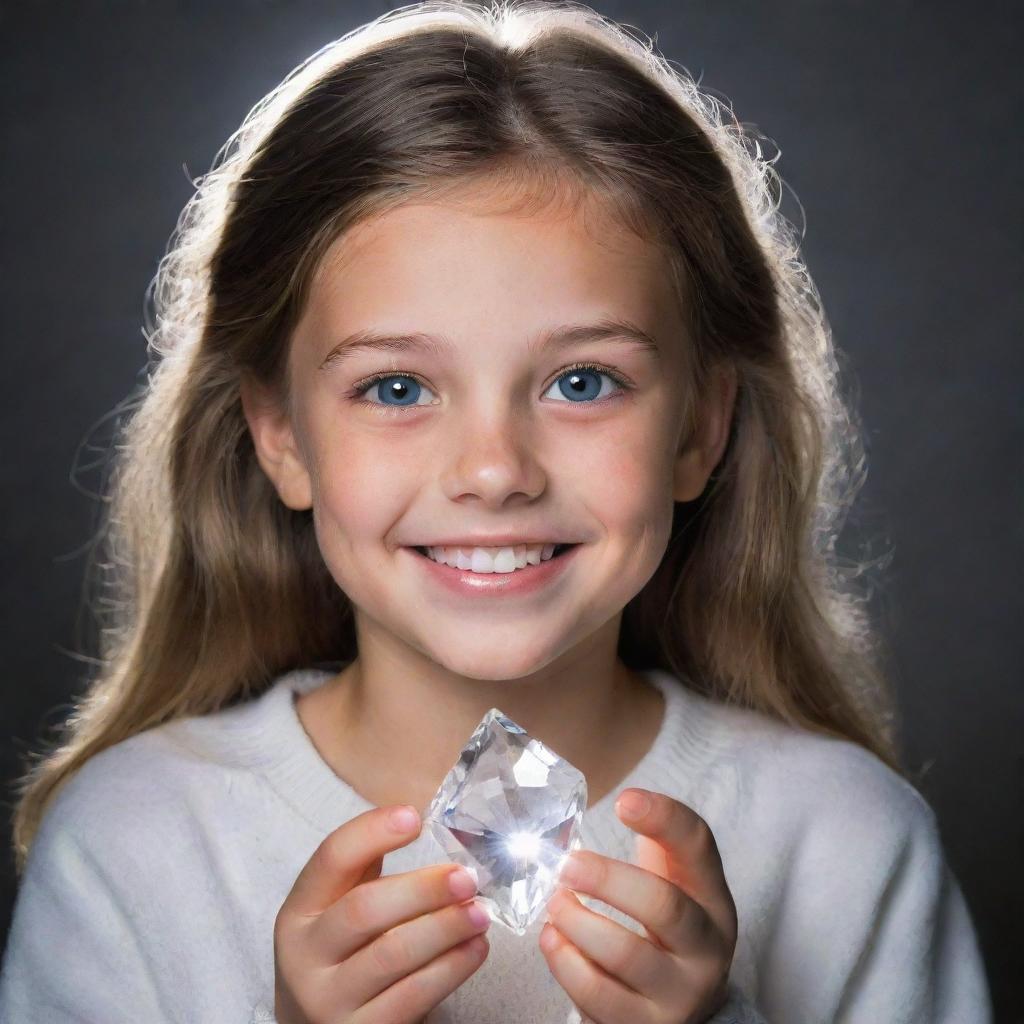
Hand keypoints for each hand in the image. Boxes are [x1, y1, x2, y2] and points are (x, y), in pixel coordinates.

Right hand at [273, 804, 490, 1023]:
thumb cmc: (341, 953)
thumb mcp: (335, 910)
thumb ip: (366, 869)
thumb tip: (419, 820)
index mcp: (300, 910)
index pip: (332, 858)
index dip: (372, 832)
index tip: (414, 817)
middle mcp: (305, 955)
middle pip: (364, 909)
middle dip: (422, 889)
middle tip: (466, 877)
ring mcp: (330, 1000)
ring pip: (392, 956)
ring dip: (445, 928)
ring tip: (480, 912)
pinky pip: (412, 997)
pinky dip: (450, 969)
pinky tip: (475, 949)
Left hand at [539, 788, 736, 1023]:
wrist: (684, 1007)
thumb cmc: (668, 927)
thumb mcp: (674, 882)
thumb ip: (656, 841)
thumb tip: (624, 800)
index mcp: (713, 899)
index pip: (698, 847)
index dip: (664, 818)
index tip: (624, 801)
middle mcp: (706, 949)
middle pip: (662, 905)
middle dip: (607, 879)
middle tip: (567, 864)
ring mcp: (678, 995)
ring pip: (624, 954)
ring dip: (576, 921)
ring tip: (555, 902)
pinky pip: (597, 996)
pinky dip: (565, 962)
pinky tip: (552, 939)